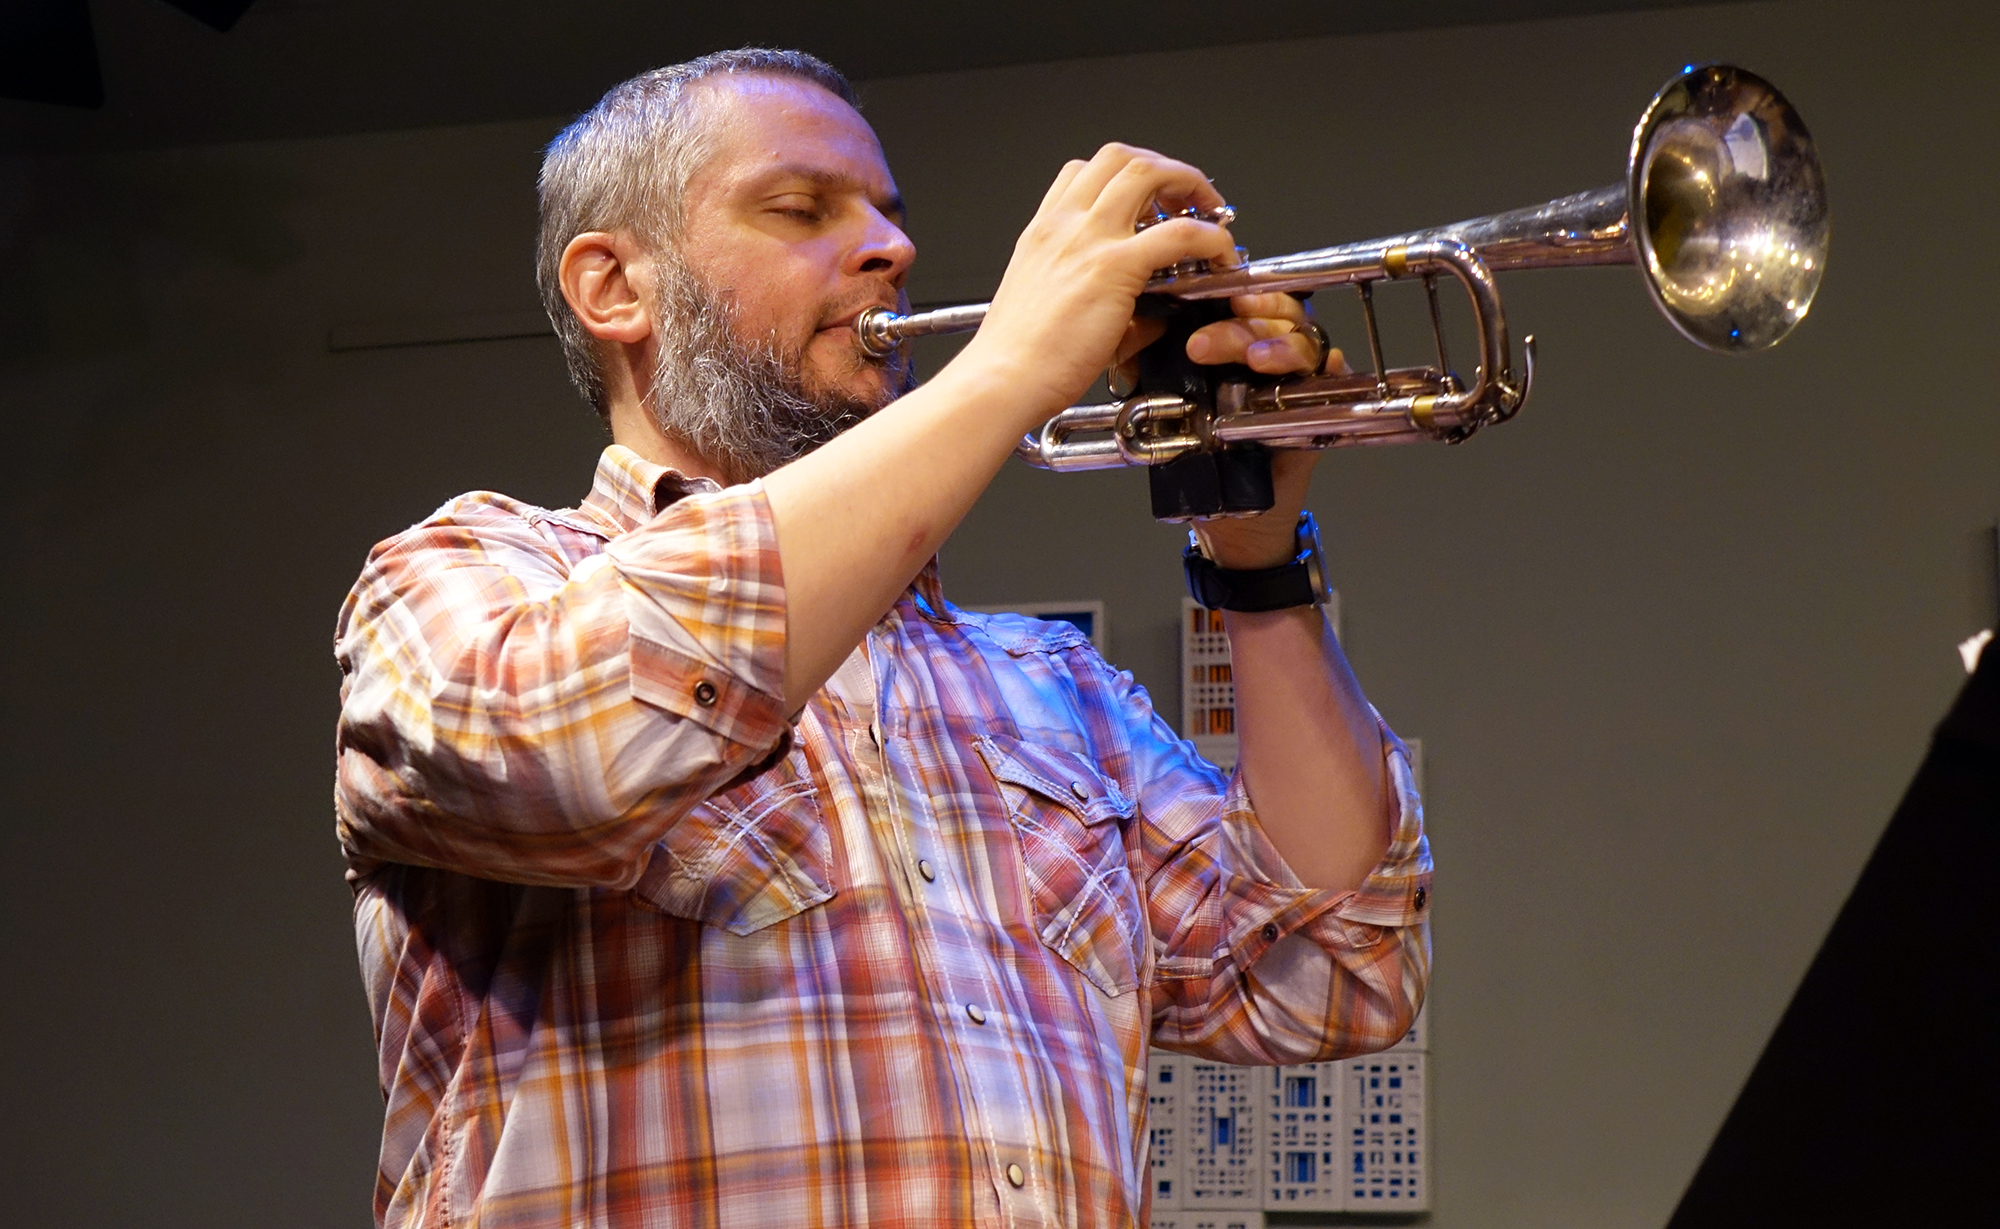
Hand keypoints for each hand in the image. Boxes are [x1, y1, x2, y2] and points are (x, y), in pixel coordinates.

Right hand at [958, 144, 1239, 426]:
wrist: (1001, 380)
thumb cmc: (1017, 357)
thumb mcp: (1051, 309)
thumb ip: (1099, 298)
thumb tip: (1148, 313)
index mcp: (1044, 231)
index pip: (1084, 172)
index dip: (1126, 175)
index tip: (1151, 199)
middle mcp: (1064, 224)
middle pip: (1120, 157)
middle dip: (1163, 168)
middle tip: (1187, 198)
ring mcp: (1088, 240)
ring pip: (1147, 173)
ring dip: (1188, 183)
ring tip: (1206, 213)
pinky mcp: (1113, 268)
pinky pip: (1181, 233)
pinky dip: (1210, 237)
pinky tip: (1219, 255)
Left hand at [1171, 296, 1347, 568]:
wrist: (1231, 521)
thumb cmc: (1203, 464)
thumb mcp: (1170, 411)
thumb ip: (1157, 371)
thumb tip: (1134, 333)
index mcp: (1232, 346)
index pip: (1237, 302)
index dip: (1222, 295)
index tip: (1197, 301)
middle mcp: (1268, 355)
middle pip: (1272, 313)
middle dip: (1239, 323)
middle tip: (1203, 344)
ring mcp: (1297, 377)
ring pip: (1301, 337)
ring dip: (1275, 342)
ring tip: (1252, 358)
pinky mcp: (1320, 404)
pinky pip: (1333, 371)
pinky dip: (1317, 367)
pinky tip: (1291, 374)